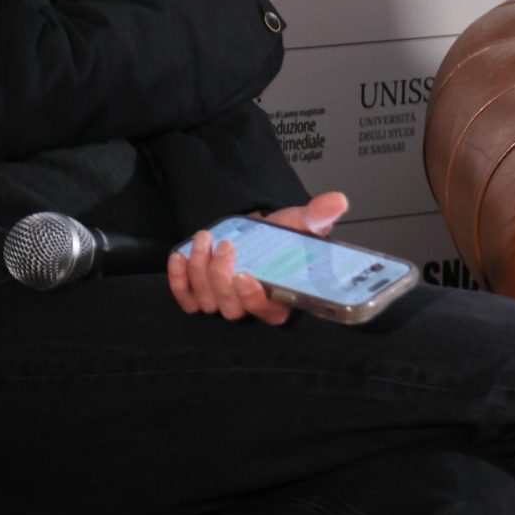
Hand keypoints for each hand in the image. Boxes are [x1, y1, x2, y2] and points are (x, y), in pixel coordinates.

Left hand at [166, 191, 350, 325]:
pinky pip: (186, 299)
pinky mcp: (201, 296)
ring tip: (204, 239)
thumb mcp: (301, 223)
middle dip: (221, 277)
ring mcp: (224, 303)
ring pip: (207, 301)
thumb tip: (336, 202)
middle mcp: (251, 306)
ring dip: (200, 271)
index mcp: (281, 297)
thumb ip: (318, 216)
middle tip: (224, 245)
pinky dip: (178, 280)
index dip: (253, 298)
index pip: (268, 312)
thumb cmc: (281, 235)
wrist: (258, 233)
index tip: (245, 275)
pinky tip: (179, 256)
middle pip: (231, 308)